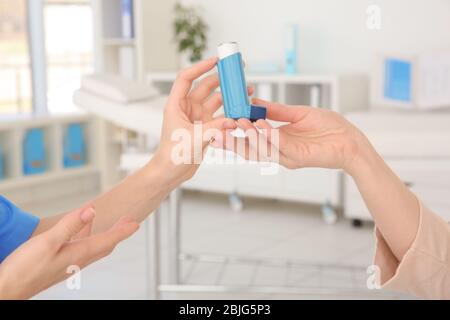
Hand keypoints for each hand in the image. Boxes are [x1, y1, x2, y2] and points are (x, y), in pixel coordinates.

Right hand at [0, 206, 137, 298]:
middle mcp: (77, 261)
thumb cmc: (24, 269)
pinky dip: (83, 236)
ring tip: (105, 221)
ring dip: (101, 233)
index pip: (108, 241)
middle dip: (117, 232)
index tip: (136, 223)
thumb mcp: (48, 242)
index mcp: (79, 254)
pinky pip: (78, 248)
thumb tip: (91, 210)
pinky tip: (77, 230)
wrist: (6, 291)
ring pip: (91, 247)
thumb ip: (70, 226)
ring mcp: (67, 264)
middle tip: (128, 221)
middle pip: (104, 245)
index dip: (123, 231)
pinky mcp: (57, 265)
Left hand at [151, 57, 252, 184]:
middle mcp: (187, 108)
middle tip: (236, 73)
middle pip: (205, 87)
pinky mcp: (205, 128)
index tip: (216, 61)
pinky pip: (220, 116)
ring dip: (229, 97)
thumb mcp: (194, 139)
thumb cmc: (172, 155)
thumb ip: (214, 128)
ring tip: (244, 92)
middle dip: (221, 79)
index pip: (186, 78)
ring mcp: (197, 118)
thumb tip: (233, 120)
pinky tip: (241, 111)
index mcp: (176, 105)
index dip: (200, 67)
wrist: (171, 172)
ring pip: (215, 101)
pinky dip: (230, 113)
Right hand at [215, 98, 371, 174]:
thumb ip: (275, 111)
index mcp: (277, 141)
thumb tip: (254, 103)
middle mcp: (279, 151)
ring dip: (248, 136)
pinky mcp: (298, 157)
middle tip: (216, 133)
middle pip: (249, 150)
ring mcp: (287, 155)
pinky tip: (259, 124)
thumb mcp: (297, 114)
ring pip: (261, 149)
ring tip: (237, 122)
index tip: (220, 124)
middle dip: (232, 143)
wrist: (350, 140)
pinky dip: (267, 135)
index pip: (250, 141)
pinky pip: (279, 145)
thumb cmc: (328, 127)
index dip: (234, 135)